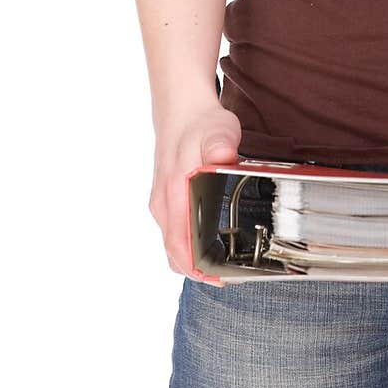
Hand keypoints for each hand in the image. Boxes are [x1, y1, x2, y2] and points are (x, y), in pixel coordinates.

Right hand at [149, 104, 241, 283]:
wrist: (181, 109)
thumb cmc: (200, 122)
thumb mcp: (218, 129)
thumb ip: (220, 144)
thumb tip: (221, 156)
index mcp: (173, 192)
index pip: (178, 242)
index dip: (195, 267)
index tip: (216, 279)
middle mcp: (163, 203)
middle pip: (173, 251)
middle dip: (196, 270)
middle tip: (225, 278)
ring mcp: (163, 203)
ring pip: (172, 243)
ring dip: (191, 260)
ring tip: (220, 266)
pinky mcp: (167, 200)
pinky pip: (174, 232)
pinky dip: (187, 245)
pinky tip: (208, 245)